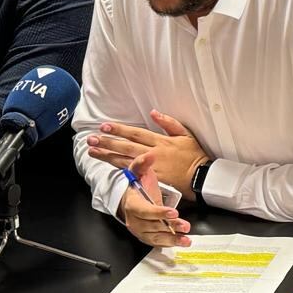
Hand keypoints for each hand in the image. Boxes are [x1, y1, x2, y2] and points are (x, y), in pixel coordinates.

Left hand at [87, 110, 208, 199]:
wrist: (201, 177)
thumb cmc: (194, 156)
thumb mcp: (186, 135)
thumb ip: (169, 123)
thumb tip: (153, 112)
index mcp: (160, 142)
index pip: (135, 134)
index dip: (119, 130)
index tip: (104, 127)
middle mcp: (153, 154)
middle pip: (126, 147)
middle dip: (107, 142)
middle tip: (91, 139)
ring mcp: (150, 168)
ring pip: (125, 161)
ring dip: (107, 156)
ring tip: (92, 152)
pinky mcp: (151, 180)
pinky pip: (132, 174)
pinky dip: (118, 170)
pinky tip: (107, 167)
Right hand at [117, 152, 190, 247]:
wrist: (127, 198)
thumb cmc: (135, 186)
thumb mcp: (137, 171)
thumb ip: (143, 162)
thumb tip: (150, 155)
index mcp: (132, 204)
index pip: (144, 210)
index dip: (158, 212)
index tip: (172, 211)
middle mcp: (134, 219)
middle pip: (153, 225)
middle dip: (169, 225)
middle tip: (184, 225)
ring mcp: (140, 229)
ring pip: (156, 236)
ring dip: (172, 238)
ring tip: (186, 239)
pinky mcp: (146, 236)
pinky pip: (158, 242)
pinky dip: (170, 243)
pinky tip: (182, 242)